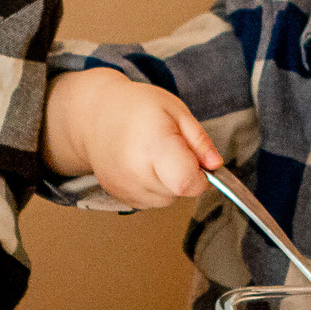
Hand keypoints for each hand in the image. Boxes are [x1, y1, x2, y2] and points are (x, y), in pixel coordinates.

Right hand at [48, 68, 222, 208]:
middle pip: (179, 193)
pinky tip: (142, 165)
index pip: (188, 183)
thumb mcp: (176, 110)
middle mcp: (135, 171)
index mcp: (153, 145)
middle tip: (170, 149)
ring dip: (169, 184)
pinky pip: (149, 202)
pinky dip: (153, 188)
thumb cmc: (136, 107)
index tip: (196, 160)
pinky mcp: (117, 196)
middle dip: (184, 176)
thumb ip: (199, 140)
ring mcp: (123, 187)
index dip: (200, 176)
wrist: (94, 115)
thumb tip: (216, 165)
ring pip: (165, 201)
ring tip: (154, 156)